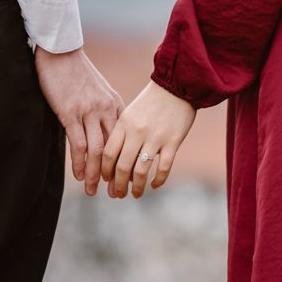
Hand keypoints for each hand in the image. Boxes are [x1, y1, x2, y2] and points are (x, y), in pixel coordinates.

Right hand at [34, 45, 124, 194]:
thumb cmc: (75, 71)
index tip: (126, 178)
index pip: (124, 139)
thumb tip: (101, 128)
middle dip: (115, 173)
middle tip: (115, 192)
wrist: (60, 52)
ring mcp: (88, 112)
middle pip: (115, 148)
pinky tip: (80, 175)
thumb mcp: (97, 90)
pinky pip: (78, 143)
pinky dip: (80, 162)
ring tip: (94, 191)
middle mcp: (106, 110)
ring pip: (98, 150)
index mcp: (115, 105)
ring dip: (96, 174)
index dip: (126, 161)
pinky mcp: (70, 113)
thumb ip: (102, 109)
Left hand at [102, 80, 194, 198]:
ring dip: (136, 187)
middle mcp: (137, 132)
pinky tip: (154, 185)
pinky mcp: (173, 141)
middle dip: (117, 185)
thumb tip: (112, 158)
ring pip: (141, 170)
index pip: (107, 153)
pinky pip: (163, 167)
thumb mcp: (129, 113)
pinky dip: (158, 180)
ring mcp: (155, 138)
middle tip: (117, 195)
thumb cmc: (150, 101)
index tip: (105, 180)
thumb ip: (121, 133)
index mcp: (123, 124)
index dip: (105, 170)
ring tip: (134, 195)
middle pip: (121, 166)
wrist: (176, 86)